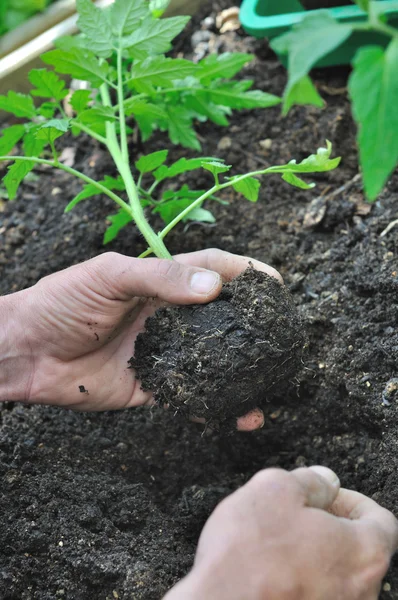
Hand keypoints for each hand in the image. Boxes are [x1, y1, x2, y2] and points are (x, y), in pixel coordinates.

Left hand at [4, 249, 279, 428]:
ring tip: (276, 378)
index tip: (274, 284)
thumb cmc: (63, 302)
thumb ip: (160, 278)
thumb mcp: (109, 277)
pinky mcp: (153, 386)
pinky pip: (193, 397)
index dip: (244, 273)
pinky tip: (243, 413)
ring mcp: (164, 353)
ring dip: (244, 369)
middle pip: (221, 318)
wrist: (27, 352)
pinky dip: (219, 406)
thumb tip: (215, 287)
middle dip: (255, 324)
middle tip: (286, 335)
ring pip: (214, 360)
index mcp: (159, 282)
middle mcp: (168, 317)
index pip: (211, 269)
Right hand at [166, 466, 397, 598]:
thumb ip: (312, 480)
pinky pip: (315, 595)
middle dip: (330, 525)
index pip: (381, 521)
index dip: (352, 500)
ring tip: (275, 542)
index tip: (326, 496)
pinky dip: (299, 579)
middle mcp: (361, 593)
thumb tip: (326, 483)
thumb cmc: (249, 552)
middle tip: (296, 513)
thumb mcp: (276, 488)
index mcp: (364, 553)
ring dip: (312, 554)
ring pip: (335, 575)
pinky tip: (268, 570)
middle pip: (359, 549)